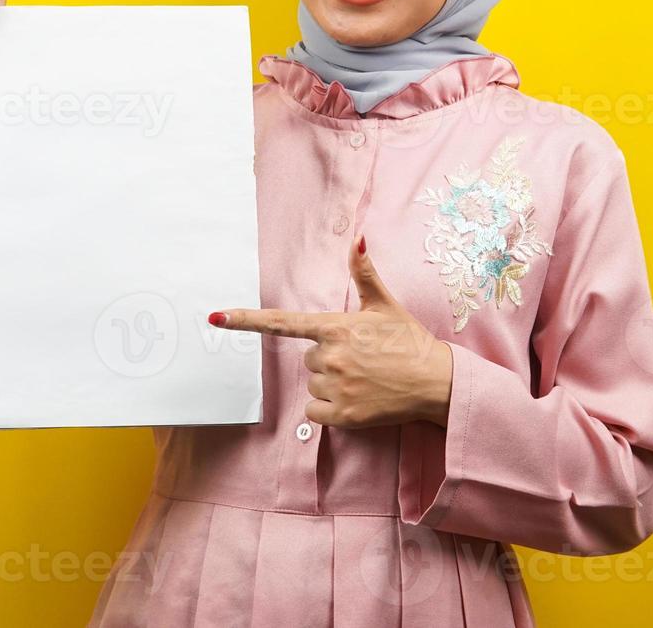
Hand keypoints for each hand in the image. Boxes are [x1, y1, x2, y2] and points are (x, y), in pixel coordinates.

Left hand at [211, 235, 453, 428]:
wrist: (437, 383)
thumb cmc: (409, 341)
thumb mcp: (385, 305)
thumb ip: (364, 273)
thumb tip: (358, 237)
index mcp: (335, 327)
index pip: (281, 323)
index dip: (245, 320)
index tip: (215, 317)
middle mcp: (331, 357)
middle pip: (308, 360)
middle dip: (329, 360)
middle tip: (362, 359)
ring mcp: (336, 387)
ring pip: (312, 386)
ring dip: (331, 385)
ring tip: (365, 379)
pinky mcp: (344, 416)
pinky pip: (316, 413)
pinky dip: (331, 411)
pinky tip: (358, 400)